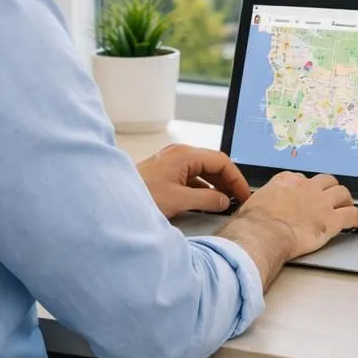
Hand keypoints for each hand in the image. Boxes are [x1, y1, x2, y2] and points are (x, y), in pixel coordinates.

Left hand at [137, 144, 251, 219]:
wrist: (113, 200)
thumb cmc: (141, 196)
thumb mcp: (179, 200)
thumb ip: (206, 200)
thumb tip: (224, 201)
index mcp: (185, 154)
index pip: (222, 161)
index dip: (236, 179)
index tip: (244, 195)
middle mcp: (180, 153)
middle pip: (213, 164)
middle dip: (228, 182)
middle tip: (238, 200)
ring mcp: (172, 161)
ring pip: (203, 171)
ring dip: (215, 185)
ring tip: (225, 203)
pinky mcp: (166, 172)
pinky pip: (191, 177)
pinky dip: (202, 188)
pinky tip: (206, 202)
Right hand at [229, 172, 357, 259]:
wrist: (262, 234)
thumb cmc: (252, 223)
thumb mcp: (252, 204)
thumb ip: (260, 204)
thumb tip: (254, 211)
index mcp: (286, 181)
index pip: (302, 179)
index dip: (306, 188)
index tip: (307, 194)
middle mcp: (306, 187)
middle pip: (326, 181)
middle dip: (330, 188)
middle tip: (332, 197)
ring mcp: (320, 202)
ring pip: (342, 193)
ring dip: (347, 199)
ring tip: (348, 205)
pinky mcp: (331, 220)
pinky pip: (352, 215)